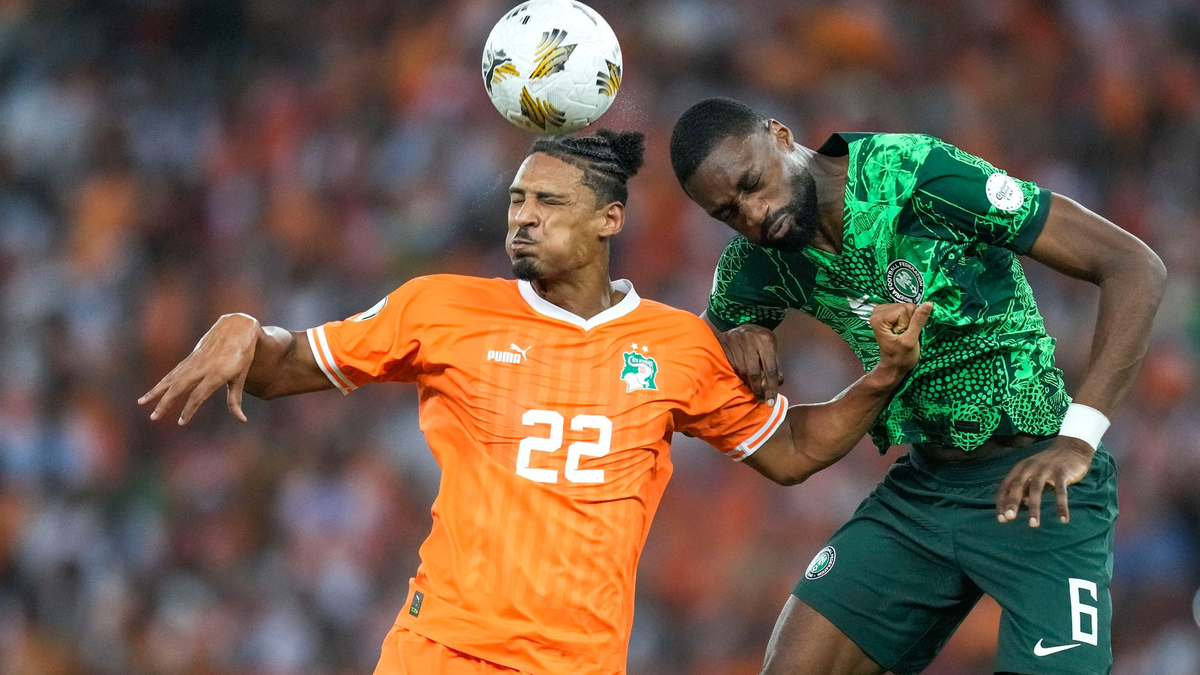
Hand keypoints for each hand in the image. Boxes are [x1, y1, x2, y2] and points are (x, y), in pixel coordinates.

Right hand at [138, 313, 260, 424]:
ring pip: (171, 379)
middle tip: (154, 417)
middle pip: (179, 387)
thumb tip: (242, 420)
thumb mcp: (241, 377)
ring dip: (155, 392)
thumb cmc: (242, 355)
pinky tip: (152, 392)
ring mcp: (193, 362)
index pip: (198, 395)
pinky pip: (173, 372)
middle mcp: (201, 368)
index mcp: (216, 374)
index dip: (189, 409)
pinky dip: (162, 382)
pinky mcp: (189, 358)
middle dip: (165, 403)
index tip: (182, 422)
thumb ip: (235, 400)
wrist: (235, 327)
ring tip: (141, 403)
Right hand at [716, 323, 783, 404]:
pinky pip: (729, 366)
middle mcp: (749, 339)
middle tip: (760, 399)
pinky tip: (740, 377)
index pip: (770, 369)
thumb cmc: (760, 340)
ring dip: (746, 383)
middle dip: (757, 389)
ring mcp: (734, 341)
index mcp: (765, 340)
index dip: (771, 387)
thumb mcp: (772, 348)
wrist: (742, 325)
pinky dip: (735, 375)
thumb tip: (778, 384)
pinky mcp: (722, 344)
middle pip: (753, 372)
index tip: (771, 402)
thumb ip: (776, 365)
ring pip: (740, 371)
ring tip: (751, 387)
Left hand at [868, 302, 932, 380]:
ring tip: (903, 333)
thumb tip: (928, 304)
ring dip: (908, 320)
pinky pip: (904, 309)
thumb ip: (918, 322)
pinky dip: (906, 319)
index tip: (905, 334)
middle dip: (909, 320)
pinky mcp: (886, 313)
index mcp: (879, 318)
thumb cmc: (901, 357)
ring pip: (906, 307)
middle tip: (904, 334)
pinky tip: (901, 329)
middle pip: (905, 306)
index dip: (909, 322)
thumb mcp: (911, 341)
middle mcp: (877, 312)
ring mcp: (881, 312)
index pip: (905, 308)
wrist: (893, 365)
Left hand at [996, 437, 1093, 526]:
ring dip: (1033, 508)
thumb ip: (1025, 488)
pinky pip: (1061, 491)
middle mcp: (1030, 467)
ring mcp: (1046, 469)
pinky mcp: (1062, 472)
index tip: (1002, 519)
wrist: (1071, 448)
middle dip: (1012, 502)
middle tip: (1009, 518)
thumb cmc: (1048, 466)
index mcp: (1020, 468)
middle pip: (1017, 486)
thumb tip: (1020, 504)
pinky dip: (1061, 506)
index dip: (1002, 502)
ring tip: (1033, 524)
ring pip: (1036, 489)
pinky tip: (1063, 519)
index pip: (1006, 486)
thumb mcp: (1033, 474)